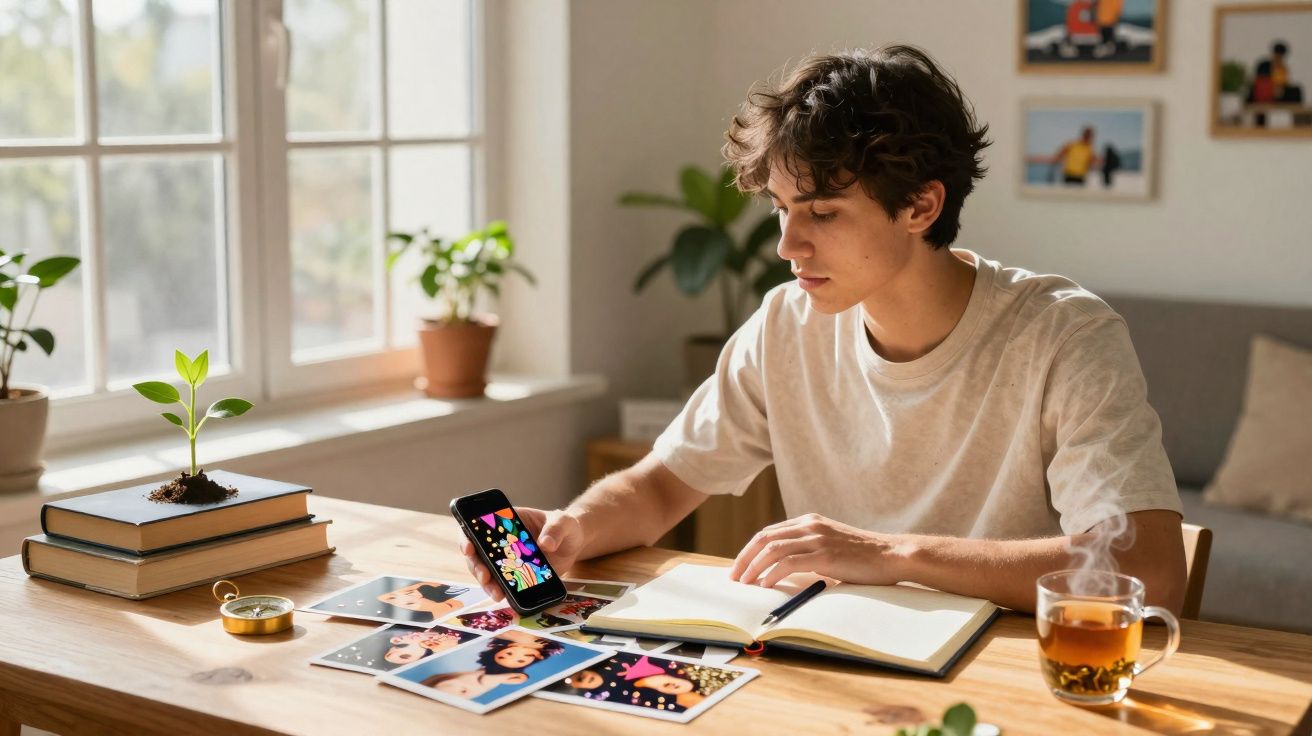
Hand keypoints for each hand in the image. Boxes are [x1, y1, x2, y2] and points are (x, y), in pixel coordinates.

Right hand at [457, 507, 583, 602]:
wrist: (574, 544)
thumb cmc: (566, 527)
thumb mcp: (564, 523)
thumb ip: (555, 530)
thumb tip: (545, 544)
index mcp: (508, 520)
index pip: (480, 525)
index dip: (468, 535)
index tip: (469, 547)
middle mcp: (502, 540)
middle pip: (478, 552)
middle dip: (476, 565)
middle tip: (485, 576)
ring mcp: (507, 559)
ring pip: (487, 570)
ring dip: (487, 582)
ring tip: (496, 592)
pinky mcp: (516, 575)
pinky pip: (502, 583)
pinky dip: (500, 590)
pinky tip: (504, 597)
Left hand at [729, 513, 910, 588]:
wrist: (893, 555)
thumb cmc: (864, 557)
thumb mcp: (831, 547)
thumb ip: (809, 552)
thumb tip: (783, 572)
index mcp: (810, 521)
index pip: (769, 533)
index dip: (750, 550)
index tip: (740, 567)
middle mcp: (810, 525)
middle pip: (764, 538)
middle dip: (744, 558)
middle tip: (734, 577)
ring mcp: (817, 538)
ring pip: (772, 549)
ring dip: (754, 567)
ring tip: (745, 584)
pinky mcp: (825, 554)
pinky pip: (789, 563)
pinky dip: (772, 574)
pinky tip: (765, 585)